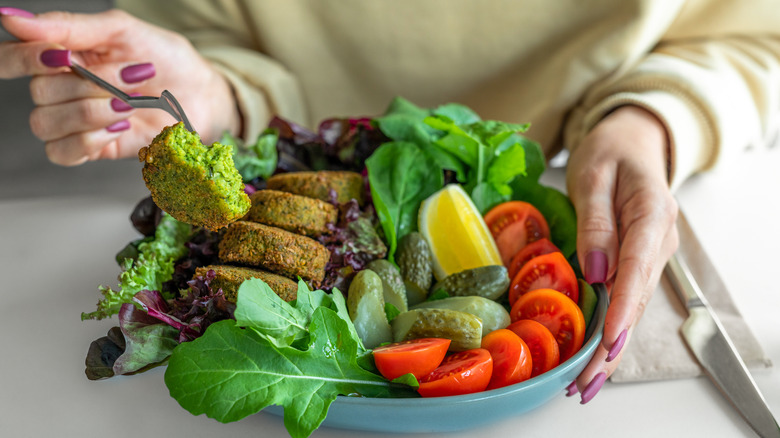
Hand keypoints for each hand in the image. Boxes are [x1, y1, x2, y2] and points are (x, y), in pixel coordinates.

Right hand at [0, 8, 239, 164]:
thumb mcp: (122, 31)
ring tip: (128, 104)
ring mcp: (75, 121)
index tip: (57, 56)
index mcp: (62, 55)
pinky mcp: (92, 148)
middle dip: (90, 85)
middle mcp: (61, 89)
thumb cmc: (166, 60)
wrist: (202, 95)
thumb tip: (10, 17)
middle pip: (38, 92)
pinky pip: (63, 152)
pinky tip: (120, 127)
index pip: (10, 58)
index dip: (22, 58)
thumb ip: (68, 26)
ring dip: (91, 112)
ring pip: (46, 123)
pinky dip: (90, 139)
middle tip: (131, 78)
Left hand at [564, 105, 678, 402]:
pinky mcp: (639, 262)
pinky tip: (596, 357)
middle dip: (612, 344)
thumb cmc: (610, 152)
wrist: (632, 142)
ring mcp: (652, 254)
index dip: (623, 307)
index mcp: (652, 215)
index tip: (609, 339)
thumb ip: (596, 222)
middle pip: (636, 299)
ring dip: (611, 347)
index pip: (638, 267)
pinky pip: (627, 299)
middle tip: (587, 381)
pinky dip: (612, 330)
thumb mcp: (594, 176)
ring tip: (585, 384)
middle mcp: (659, 242)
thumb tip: (596, 270)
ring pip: (633, 307)